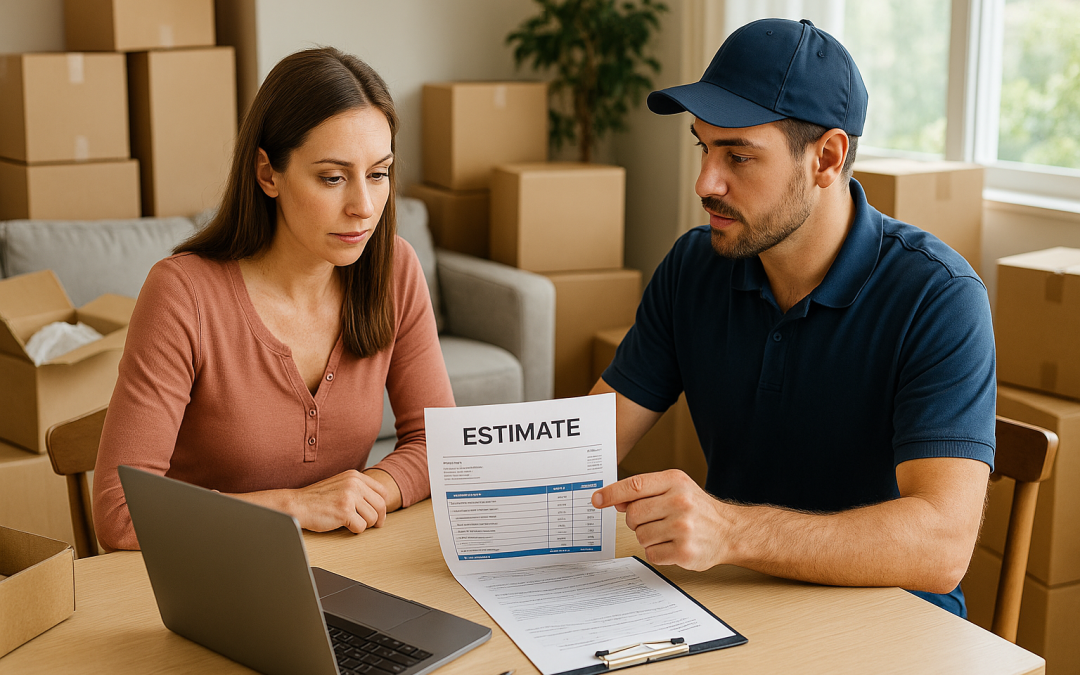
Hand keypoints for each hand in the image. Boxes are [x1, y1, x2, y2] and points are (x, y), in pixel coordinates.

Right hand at [289, 469, 389, 533]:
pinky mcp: (345, 511)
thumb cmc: (316, 499)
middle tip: (374, 525)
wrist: (297, 505)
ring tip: (351, 523)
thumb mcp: (340, 485)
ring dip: (363, 525)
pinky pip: (361, 527)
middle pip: (380, 505)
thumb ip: (358, 489)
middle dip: (378, 518)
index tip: (379, 514)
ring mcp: (350, 497)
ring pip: (372, 518)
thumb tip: (378, 503)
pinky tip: (344, 526)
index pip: (382, 491)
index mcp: (355, 476)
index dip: (382, 506)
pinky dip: (354, 530)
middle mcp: (354, 484)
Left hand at [592, 469, 731, 570]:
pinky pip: (651, 554)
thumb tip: (615, 500)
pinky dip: (657, 552)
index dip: (611, 493)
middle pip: (633, 515)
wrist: (729, 531)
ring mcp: (683, 528)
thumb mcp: (675, 489)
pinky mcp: (684, 551)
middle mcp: (680, 502)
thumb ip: (645, 492)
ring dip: (648, 538)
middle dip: (636, 521)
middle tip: (652, 521)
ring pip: (640, 536)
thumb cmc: (698, 509)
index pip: (634, 486)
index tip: (597, 499)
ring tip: (667, 533)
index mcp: (675, 481)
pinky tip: (672, 545)